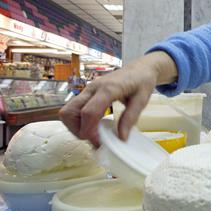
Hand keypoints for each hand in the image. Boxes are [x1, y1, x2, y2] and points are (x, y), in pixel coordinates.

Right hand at [59, 51, 176, 146]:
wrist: (140, 68)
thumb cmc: (142, 81)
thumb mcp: (142, 100)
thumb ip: (130, 118)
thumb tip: (121, 138)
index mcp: (108, 89)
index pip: (88, 112)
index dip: (89, 131)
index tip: (99, 143)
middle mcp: (93, 88)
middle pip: (69, 112)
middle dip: (77, 130)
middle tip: (95, 138)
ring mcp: (88, 90)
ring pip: (67, 111)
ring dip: (76, 126)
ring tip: (94, 133)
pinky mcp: (87, 93)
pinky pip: (74, 109)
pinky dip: (79, 121)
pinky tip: (94, 125)